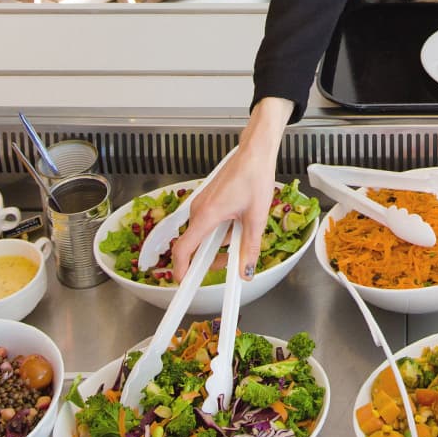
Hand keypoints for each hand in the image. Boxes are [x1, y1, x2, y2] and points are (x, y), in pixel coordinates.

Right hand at [170, 97, 291, 277]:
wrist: (255, 152)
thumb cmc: (254, 177)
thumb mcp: (256, 218)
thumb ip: (249, 248)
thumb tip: (246, 271)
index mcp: (206, 215)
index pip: (183, 249)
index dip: (181, 269)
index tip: (183, 284)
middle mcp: (198, 209)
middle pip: (194, 245)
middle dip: (212, 258)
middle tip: (234, 262)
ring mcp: (201, 204)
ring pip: (203, 235)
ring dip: (219, 243)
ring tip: (243, 233)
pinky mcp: (207, 200)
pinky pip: (208, 223)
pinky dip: (220, 230)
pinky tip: (238, 222)